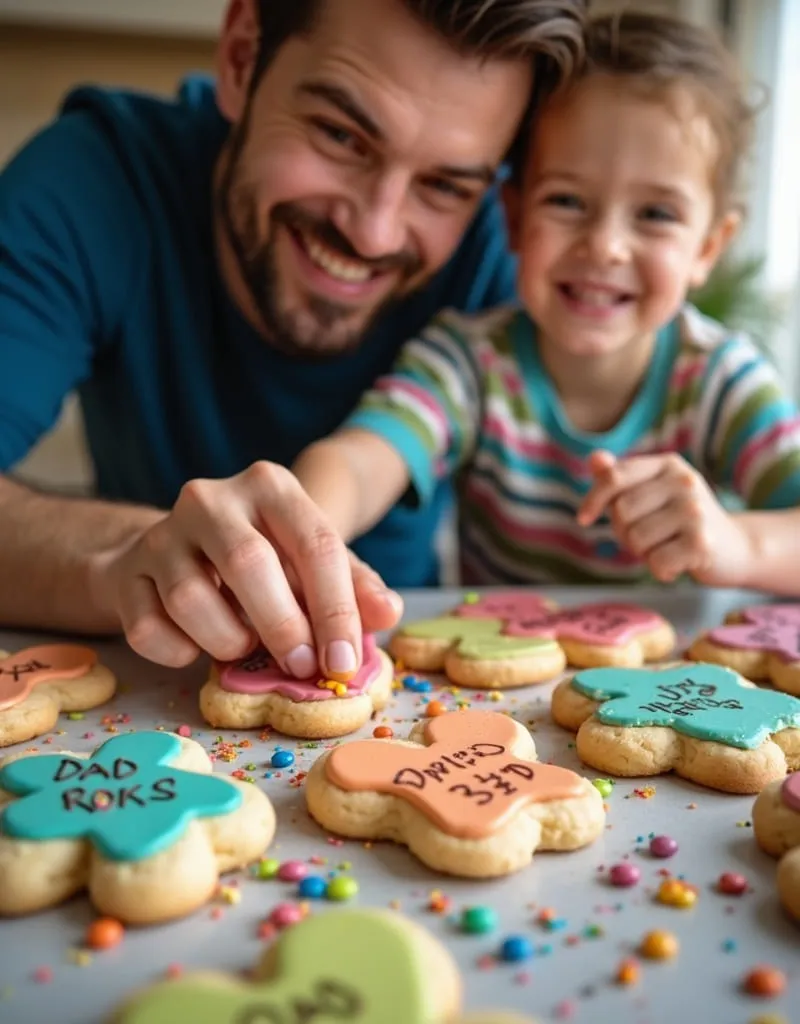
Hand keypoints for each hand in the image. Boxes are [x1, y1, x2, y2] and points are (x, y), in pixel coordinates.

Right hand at [91, 462, 403, 676]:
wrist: (180, 553)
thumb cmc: (265, 561)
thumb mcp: (316, 565)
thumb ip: (356, 587)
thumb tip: (389, 613)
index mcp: (270, 487)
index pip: (314, 544)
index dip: (335, 610)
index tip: (344, 663)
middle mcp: (211, 498)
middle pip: (249, 562)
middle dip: (283, 626)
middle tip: (303, 668)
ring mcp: (161, 533)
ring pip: (191, 597)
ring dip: (227, 640)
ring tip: (246, 647)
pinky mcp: (126, 572)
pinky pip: (148, 627)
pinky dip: (180, 652)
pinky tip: (198, 647)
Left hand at [577, 450, 754, 585]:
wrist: (736, 548)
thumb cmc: (681, 521)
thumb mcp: (652, 494)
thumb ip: (620, 478)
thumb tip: (594, 458)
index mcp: (667, 465)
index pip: (614, 477)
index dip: (593, 499)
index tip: (584, 518)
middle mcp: (683, 482)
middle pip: (621, 511)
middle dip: (624, 532)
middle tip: (648, 537)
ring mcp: (695, 511)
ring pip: (635, 539)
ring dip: (644, 553)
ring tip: (666, 547)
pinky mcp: (701, 543)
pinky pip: (655, 562)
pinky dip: (661, 570)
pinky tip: (678, 564)